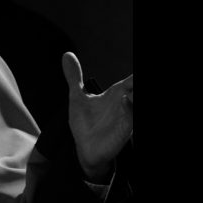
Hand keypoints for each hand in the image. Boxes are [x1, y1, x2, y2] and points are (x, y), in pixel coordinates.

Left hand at [62, 52, 132, 182]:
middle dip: (136, 82)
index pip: (132, 78)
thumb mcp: (77, 97)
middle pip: (136, 87)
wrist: (83, 148)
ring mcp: (126, 116)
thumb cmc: (85, 123)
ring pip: (136, 101)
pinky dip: (130, 109)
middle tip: (133, 80)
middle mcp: (125, 103)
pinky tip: (126, 99)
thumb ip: (74, 76)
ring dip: (135, 94)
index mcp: (117, 93)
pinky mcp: (123, 130)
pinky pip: (131, 118)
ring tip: (131, 89)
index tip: (135, 70)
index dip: (134, 75)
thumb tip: (66, 54)